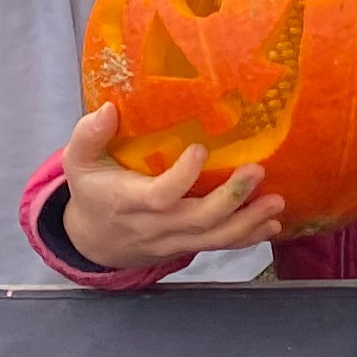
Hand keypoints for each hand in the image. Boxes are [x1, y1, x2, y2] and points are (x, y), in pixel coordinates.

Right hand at [53, 102, 291, 269]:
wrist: (94, 240)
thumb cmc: (93, 191)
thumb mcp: (79, 162)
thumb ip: (88, 135)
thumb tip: (107, 110)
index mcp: (129, 200)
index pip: (159, 196)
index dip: (181, 178)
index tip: (200, 149)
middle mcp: (155, 225)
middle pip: (196, 219)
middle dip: (230, 199)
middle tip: (258, 171)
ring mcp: (174, 239)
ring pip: (214, 238)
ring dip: (248, 221)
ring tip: (277, 202)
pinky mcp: (187, 245)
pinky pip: (219, 246)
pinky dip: (248, 238)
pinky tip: (272, 225)